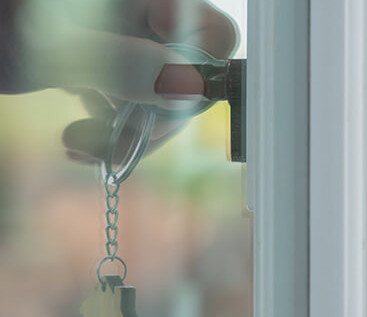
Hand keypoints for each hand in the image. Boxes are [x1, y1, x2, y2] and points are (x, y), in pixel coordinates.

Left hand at [0, 0, 237, 163]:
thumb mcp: (53, 48)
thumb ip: (122, 64)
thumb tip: (189, 86)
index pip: (214, 35)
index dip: (199, 77)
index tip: (159, 108)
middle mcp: (144, 17)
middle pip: (189, 75)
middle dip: (155, 120)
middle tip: (108, 150)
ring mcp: (126, 39)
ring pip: (161, 94)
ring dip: (129, 132)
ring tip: (79, 146)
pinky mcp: (106, 60)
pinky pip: (132, 97)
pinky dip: (112, 125)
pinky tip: (79, 137)